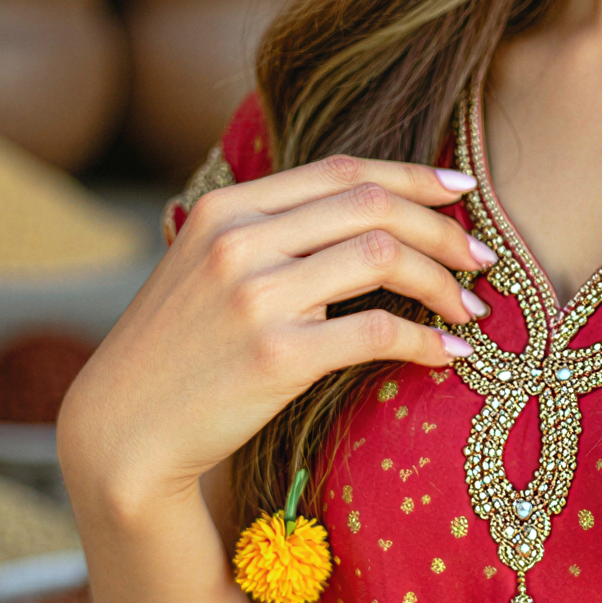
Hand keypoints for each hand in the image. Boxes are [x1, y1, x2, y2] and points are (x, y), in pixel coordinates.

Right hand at [60, 156, 496, 517]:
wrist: (120, 431)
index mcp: (229, 208)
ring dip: (443, 282)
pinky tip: (446, 356)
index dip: (412, 174)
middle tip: (481, 256)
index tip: (462, 189)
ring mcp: (256, 297)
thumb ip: (270, 230)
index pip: (342, 171)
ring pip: (384, 257)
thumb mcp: (205, 265)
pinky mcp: (275, 356)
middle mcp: (241, 240)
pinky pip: (377, 333)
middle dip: (443, 228)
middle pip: (374, 206)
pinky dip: (425, 342)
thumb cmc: (178, 351)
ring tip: (470, 308)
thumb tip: (366, 206)